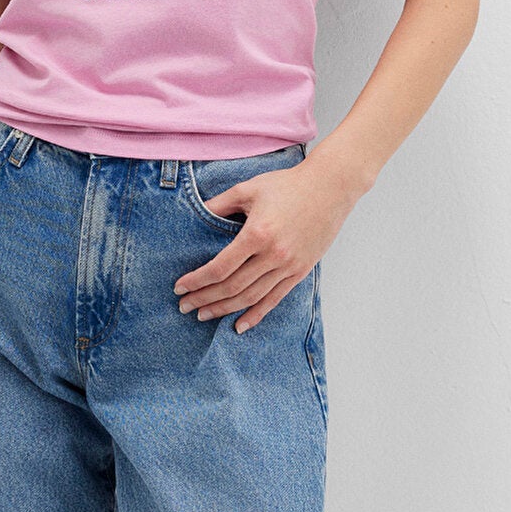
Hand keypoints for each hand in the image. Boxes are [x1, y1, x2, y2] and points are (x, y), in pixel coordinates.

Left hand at [174, 153, 360, 332]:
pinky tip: (239, 326)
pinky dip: (256, 315)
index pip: (220, 267)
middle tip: (184, 306)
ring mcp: (289, 266)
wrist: (330, 187)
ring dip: (224, 309)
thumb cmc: (287, 185)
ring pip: (252, 297)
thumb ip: (220, 204)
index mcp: (257, 234)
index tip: (180, 287)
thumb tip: (195, 214)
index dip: (197, 280)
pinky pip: (275, 299)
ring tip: (203, 315)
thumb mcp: (248, 189)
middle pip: (233, 287)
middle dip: (205, 299)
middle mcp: (274, 255)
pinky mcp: (301, 271)